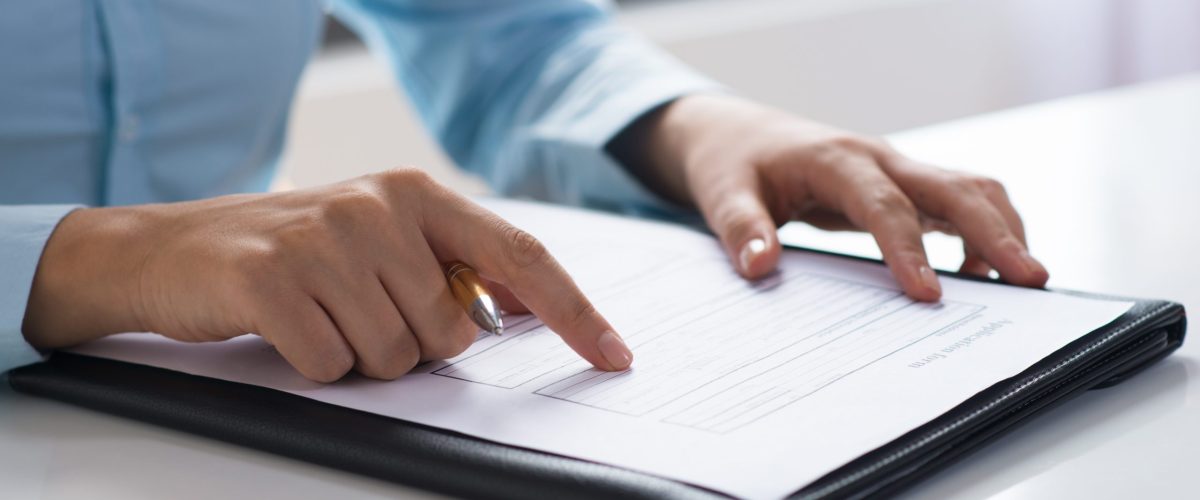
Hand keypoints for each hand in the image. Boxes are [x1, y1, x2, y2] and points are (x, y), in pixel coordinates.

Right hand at [22, 169, 632, 380]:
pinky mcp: (273, 280)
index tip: (615, 356)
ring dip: (360, 356)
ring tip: (321, 313)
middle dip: (413, 346)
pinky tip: (289, 325)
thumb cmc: (295, 251)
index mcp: (419, 193)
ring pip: (393, 357)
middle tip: (360, 312)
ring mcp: (325, 239)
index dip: (576, 312)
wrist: (174, 250)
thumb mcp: (382, 240)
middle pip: (451, 333)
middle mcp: (379, 206)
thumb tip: (520, 316)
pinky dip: (314, 363)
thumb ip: (450, 268)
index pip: (522, 257)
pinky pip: (332, 365)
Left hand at [611, 94, 1048, 299]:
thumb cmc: (734, 163)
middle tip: (1030, 279)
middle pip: (953, 187)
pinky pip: (957, 203)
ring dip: (1002, 228)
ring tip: (1023, 282)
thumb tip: (759, 267)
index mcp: (835, 159)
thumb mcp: (722, 194)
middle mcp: (878, 158)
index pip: (883, 204)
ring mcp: (897, 169)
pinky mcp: (904, 185)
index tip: (928, 295)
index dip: (908, 248)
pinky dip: (982, 233)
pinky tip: (979, 275)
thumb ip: (740, 229)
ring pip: (970, 188)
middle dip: (995, 232)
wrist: (740, 134)